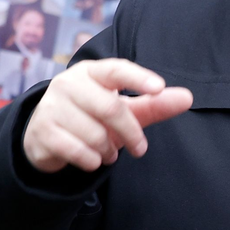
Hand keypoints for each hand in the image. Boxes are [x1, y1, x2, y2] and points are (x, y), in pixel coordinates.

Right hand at [23, 58, 192, 173]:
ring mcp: (51, 106)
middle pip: (110, 108)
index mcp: (92, 71)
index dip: (138, 78)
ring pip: (94, 133)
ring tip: (110, 152)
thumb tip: (188, 97)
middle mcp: (68, 83)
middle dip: (130, 132)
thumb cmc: (94, 116)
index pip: (116, 69)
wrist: (47, 136)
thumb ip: (155, 103)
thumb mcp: (125, 108)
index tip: (159, 87)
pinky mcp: (41, 132)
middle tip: (141, 148)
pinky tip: (93, 159)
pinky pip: (75, 150)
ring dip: (109, 149)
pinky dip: (91, 160)